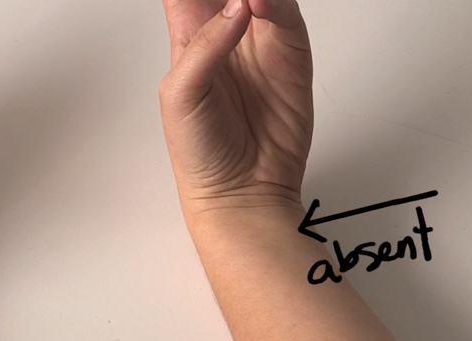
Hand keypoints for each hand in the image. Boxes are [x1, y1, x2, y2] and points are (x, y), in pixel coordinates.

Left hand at [158, 0, 312, 216]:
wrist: (242, 190)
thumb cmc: (200, 151)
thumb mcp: (181, 96)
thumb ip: (204, 46)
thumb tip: (235, 7)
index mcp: (187, 36)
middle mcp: (224, 32)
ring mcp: (259, 39)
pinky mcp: (290, 50)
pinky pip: (286, 13)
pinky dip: (276, 2)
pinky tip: (260, 3)